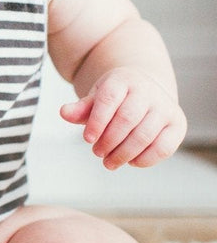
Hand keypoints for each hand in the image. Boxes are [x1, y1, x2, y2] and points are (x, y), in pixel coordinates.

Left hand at [59, 67, 186, 169]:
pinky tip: (131, 162)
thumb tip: (64, 113)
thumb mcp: (96, 97)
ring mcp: (166, 107)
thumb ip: (81, 108)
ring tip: (109, 162)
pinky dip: (145, 159)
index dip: (97, 122)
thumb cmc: (115, 98)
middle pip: (126, 119)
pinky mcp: (178, 124)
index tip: (87, 139)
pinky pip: (163, 147)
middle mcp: (148, 91)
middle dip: (109, 141)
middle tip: (97, 153)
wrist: (145, 91)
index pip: (109, 100)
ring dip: (124, 153)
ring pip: (144, 135)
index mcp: (124, 80)